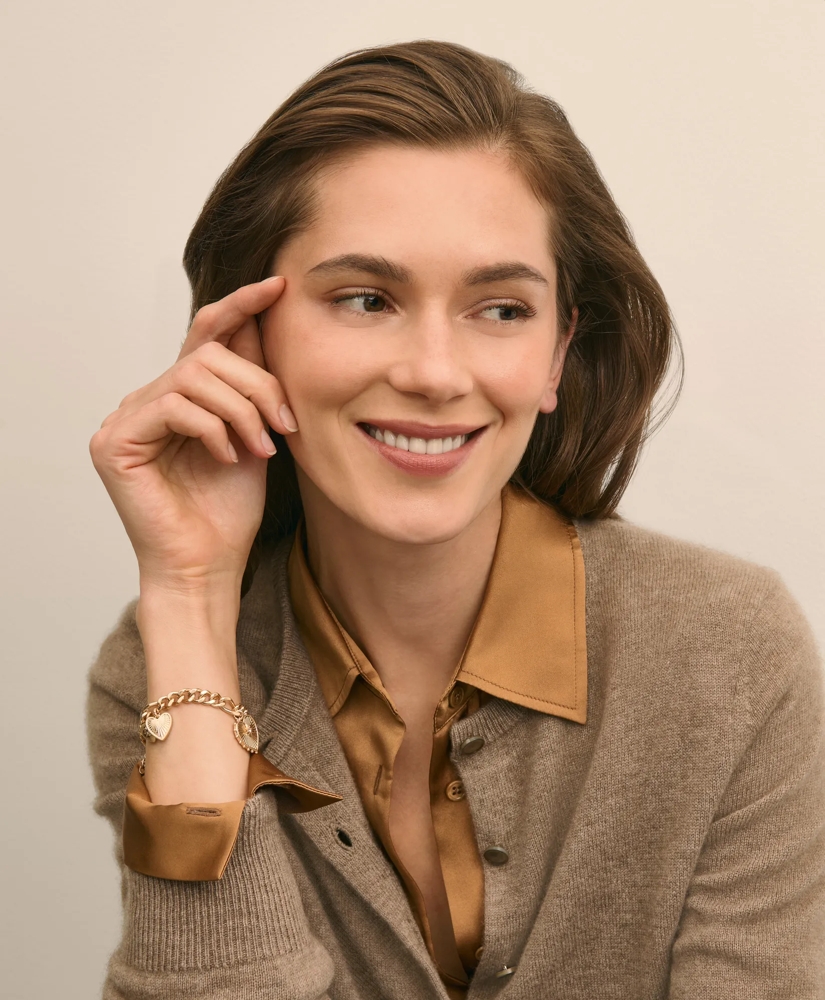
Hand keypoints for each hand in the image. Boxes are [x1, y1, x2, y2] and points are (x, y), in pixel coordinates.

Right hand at [89, 276, 294, 590]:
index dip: (239, 306)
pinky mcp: (115, 441)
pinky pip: (173, 405)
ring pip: (193, 376)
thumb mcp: (255, 433)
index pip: (205, 335)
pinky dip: (212, 428)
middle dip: (257, 384)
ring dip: (241, 410)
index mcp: (180, 396)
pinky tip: (227, 457)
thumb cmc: (230, 508)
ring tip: (261, 448)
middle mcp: (148, 399)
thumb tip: (265, 319)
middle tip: (285, 424)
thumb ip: (252, 382)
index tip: (279, 287)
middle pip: (207, 354)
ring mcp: (126, 418)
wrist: (209, 564)